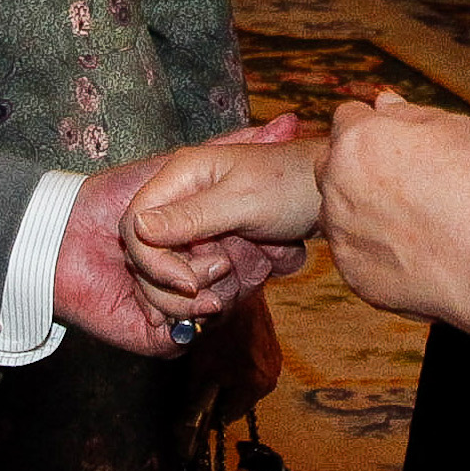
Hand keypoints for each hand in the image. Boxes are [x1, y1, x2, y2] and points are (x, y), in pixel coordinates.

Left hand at [59, 115, 309, 355]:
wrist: (59, 234)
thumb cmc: (115, 195)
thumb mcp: (181, 164)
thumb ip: (233, 145)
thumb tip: (290, 121)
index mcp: (214, 244)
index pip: (263, 257)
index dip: (274, 250)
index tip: (277, 241)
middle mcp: (203, 277)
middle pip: (246, 286)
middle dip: (240, 270)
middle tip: (219, 252)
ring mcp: (182, 309)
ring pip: (217, 311)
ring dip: (203, 289)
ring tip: (185, 272)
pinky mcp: (157, 336)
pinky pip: (182, 334)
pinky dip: (180, 314)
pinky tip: (171, 292)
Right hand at [124, 125, 328, 327]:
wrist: (333, 191)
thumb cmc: (291, 183)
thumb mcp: (241, 201)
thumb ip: (189, 216)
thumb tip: (138, 228)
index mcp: (180, 175)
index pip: (137, 228)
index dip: (155, 262)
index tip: (188, 284)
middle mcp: (181, 199)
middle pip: (151, 256)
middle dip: (180, 281)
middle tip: (221, 281)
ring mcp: (195, 224)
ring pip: (171, 274)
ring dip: (201, 290)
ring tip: (236, 281)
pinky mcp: (211, 244)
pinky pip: (194, 279)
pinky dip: (211, 291)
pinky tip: (229, 295)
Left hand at [198, 295, 283, 424]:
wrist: (236, 291)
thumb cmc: (218, 325)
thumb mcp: (201, 365)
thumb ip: (196, 396)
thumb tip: (186, 418)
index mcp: (256, 384)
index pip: (231, 414)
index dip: (211, 412)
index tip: (200, 406)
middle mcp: (271, 375)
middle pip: (242, 400)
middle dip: (223, 394)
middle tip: (205, 381)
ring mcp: (275, 360)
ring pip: (249, 383)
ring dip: (233, 379)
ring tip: (216, 364)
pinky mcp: (273, 347)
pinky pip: (255, 366)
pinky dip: (241, 365)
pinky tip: (227, 351)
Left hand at [320, 95, 469, 355]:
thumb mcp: (455, 129)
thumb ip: (409, 113)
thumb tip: (383, 103)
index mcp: (357, 140)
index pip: (347, 118)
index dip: (374, 126)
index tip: (401, 142)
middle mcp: (336, 184)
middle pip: (332, 162)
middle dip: (357, 164)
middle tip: (404, 179)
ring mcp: (341, 233)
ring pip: (339, 209)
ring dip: (363, 207)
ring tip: (415, 218)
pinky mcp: (353, 273)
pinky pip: (354, 251)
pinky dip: (375, 248)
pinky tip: (414, 250)